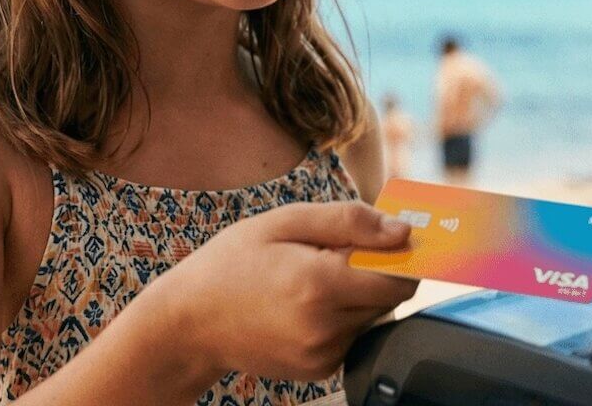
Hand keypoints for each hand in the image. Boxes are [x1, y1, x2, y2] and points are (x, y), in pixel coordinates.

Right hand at [141, 201, 417, 381]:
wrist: (189, 321)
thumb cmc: (233, 262)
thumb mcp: (285, 222)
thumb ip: (350, 221)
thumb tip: (402, 230)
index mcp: (319, 283)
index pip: (400, 275)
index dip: (400, 254)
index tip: (390, 239)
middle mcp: (326, 326)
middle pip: (391, 297)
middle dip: (377, 271)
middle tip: (336, 254)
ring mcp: (323, 354)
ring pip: (373, 317)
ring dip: (358, 295)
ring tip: (311, 280)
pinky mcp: (319, 370)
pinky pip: (353, 337)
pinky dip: (341, 318)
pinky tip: (304, 305)